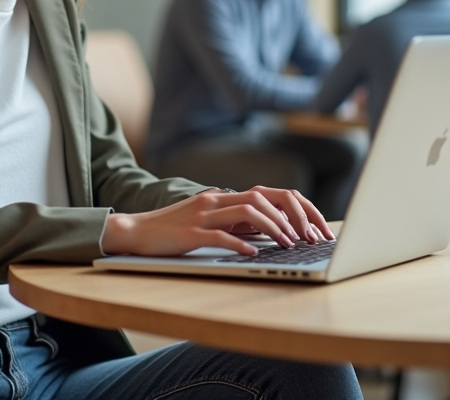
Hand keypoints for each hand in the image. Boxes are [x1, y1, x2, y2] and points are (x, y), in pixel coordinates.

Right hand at [101, 187, 334, 256]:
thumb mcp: (210, 221)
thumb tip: (270, 229)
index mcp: (223, 196)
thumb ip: (236, 221)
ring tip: (288, 244)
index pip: (269, 193)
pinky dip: (240, 245)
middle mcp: (215, 200)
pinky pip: (220, 236)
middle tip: (307, 238)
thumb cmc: (174, 230)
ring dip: (273, 228)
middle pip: (263, 198)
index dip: (296, 208)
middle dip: (291, 217)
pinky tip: (253, 255)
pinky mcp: (190, 234)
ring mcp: (202, 215)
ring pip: (246, 212)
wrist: (136, 231)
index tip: (313, 228)